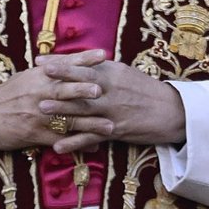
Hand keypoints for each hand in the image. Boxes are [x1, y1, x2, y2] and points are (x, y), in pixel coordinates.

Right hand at [0, 49, 114, 155]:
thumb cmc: (6, 95)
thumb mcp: (25, 78)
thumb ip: (47, 71)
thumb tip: (70, 62)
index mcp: (38, 76)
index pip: (65, 65)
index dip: (84, 59)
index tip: (103, 54)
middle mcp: (38, 93)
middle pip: (65, 90)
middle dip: (84, 90)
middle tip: (102, 89)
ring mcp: (38, 115)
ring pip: (67, 119)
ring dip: (90, 124)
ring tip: (110, 126)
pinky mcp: (35, 134)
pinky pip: (60, 140)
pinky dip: (78, 144)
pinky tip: (93, 148)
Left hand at [36, 54, 185, 153]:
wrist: (172, 111)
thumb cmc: (145, 90)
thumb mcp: (125, 73)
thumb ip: (102, 69)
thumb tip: (81, 62)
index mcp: (112, 73)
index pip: (82, 65)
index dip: (60, 63)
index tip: (41, 61)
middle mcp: (110, 91)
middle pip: (80, 85)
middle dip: (57, 83)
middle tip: (36, 81)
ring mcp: (111, 111)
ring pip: (83, 110)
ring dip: (61, 111)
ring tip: (41, 109)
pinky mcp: (115, 131)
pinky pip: (91, 137)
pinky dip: (74, 143)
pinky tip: (57, 147)